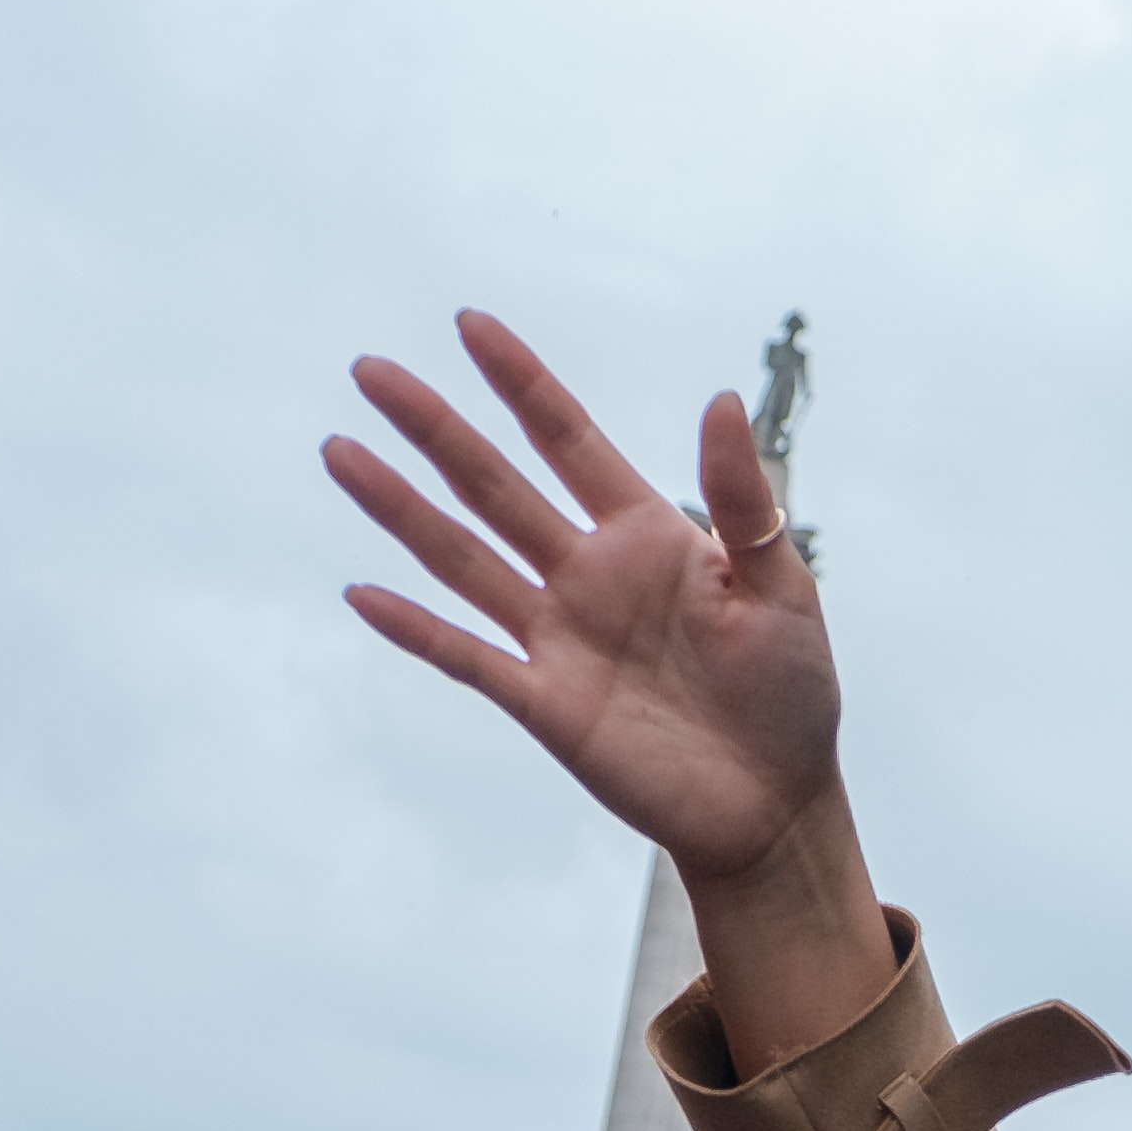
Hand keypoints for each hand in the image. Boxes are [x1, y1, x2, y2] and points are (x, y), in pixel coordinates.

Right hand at [329, 316, 890, 1061]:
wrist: (773, 804)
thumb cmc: (789, 693)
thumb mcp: (780, 586)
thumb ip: (743, 500)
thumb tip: (719, 399)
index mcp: (646, 533)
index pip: (568, 440)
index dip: (521, 383)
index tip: (469, 325)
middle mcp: (588, 576)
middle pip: (494, 486)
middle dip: (433, 428)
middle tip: (371, 371)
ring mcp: (558, 639)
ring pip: (462, 560)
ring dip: (401, 509)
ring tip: (342, 453)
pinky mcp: (544, 705)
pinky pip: (466, 659)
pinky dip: (415, 629)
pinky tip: (363, 592)